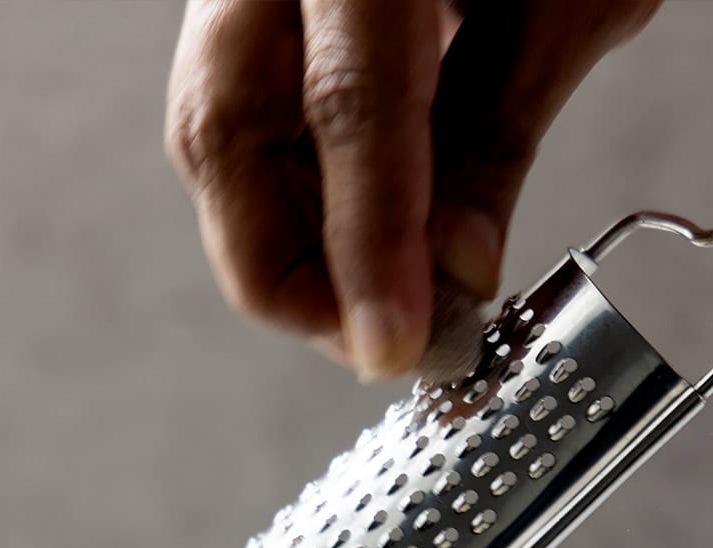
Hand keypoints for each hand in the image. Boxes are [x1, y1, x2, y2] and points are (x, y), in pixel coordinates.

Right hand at [165, 0, 659, 379]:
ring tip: (377, 306)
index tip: (399, 349)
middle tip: (378, 348)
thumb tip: (456, 276)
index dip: (370, 246)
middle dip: (296, 276)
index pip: (351, 103)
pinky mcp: (240, 9)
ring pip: (214, 141)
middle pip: (226, 137)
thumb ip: (498, 134)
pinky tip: (359, 237)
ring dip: (291, 248)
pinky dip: (295, 196)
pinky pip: (237, 119)